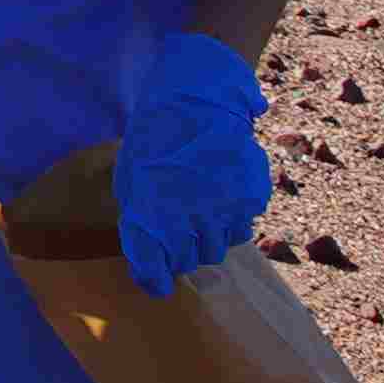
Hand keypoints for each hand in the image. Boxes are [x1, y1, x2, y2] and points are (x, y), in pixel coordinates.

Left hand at [116, 34, 275, 290]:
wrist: (196, 100)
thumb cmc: (156, 139)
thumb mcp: (132, 178)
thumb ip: (140, 218)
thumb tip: (150, 253)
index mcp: (154, 213)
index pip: (154, 270)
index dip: (154, 279)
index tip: (156, 282)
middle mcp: (192, 218)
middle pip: (192, 261)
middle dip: (182, 253)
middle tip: (177, 234)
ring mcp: (225, 208)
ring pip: (220, 247)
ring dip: (208, 236)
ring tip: (199, 209)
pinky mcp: (251, 198)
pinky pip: (241, 225)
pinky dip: (230, 218)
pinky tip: (219, 194)